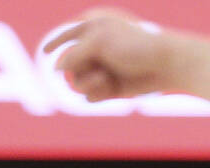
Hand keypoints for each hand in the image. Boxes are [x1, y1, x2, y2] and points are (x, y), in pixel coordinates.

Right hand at [43, 12, 179, 100]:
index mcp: (95, 30)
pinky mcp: (107, 87)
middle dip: (79, 70)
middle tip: (96, 68)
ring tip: (105, 79)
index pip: (68, 34)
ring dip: (88, 83)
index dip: (55, 43)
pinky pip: (88, 96)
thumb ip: (72, 53)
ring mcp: (101, 68)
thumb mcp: (99, 42)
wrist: (165, 65)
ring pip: (76, 82)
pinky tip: (113, 87)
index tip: (44, 51)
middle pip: (68, 66)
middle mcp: (96, 49)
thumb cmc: (135, 46)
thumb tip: (55, 68)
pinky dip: (98, 93)